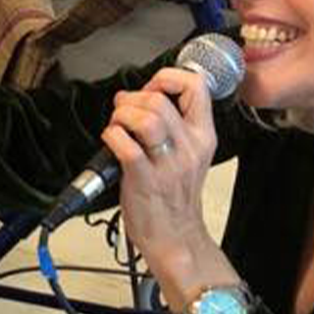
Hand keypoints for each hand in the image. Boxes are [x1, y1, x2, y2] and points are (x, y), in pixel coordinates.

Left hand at [100, 67, 217, 261]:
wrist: (175, 236)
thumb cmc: (175, 194)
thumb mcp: (188, 153)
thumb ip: (172, 122)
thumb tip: (139, 94)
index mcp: (202, 136)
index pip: (197, 86)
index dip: (167, 77)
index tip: (152, 88)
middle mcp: (189, 147)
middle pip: (159, 100)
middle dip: (132, 99)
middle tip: (124, 112)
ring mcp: (168, 164)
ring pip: (145, 118)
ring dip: (121, 116)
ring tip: (118, 126)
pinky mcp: (145, 180)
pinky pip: (125, 145)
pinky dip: (111, 136)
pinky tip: (111, 142)